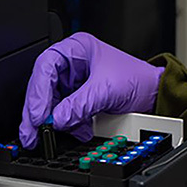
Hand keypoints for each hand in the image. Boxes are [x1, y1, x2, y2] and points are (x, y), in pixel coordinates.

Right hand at [19, 32, 163, 148]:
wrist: (154, 94)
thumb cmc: (137, 78)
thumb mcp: (107, 89)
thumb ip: (81, 104)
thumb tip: (58, 119)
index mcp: (77, 49)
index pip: (46, 66)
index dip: (38, 91)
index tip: (38, 114)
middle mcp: (72, 64)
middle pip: (43, 86)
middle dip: (38, 111)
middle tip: (32, 133)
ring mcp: (74, 82)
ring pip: (51, 103)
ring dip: (53, 122)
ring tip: (50, 137)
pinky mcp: (78, 99)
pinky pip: (63, 113)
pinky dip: (67, 125)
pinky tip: (76, 131)